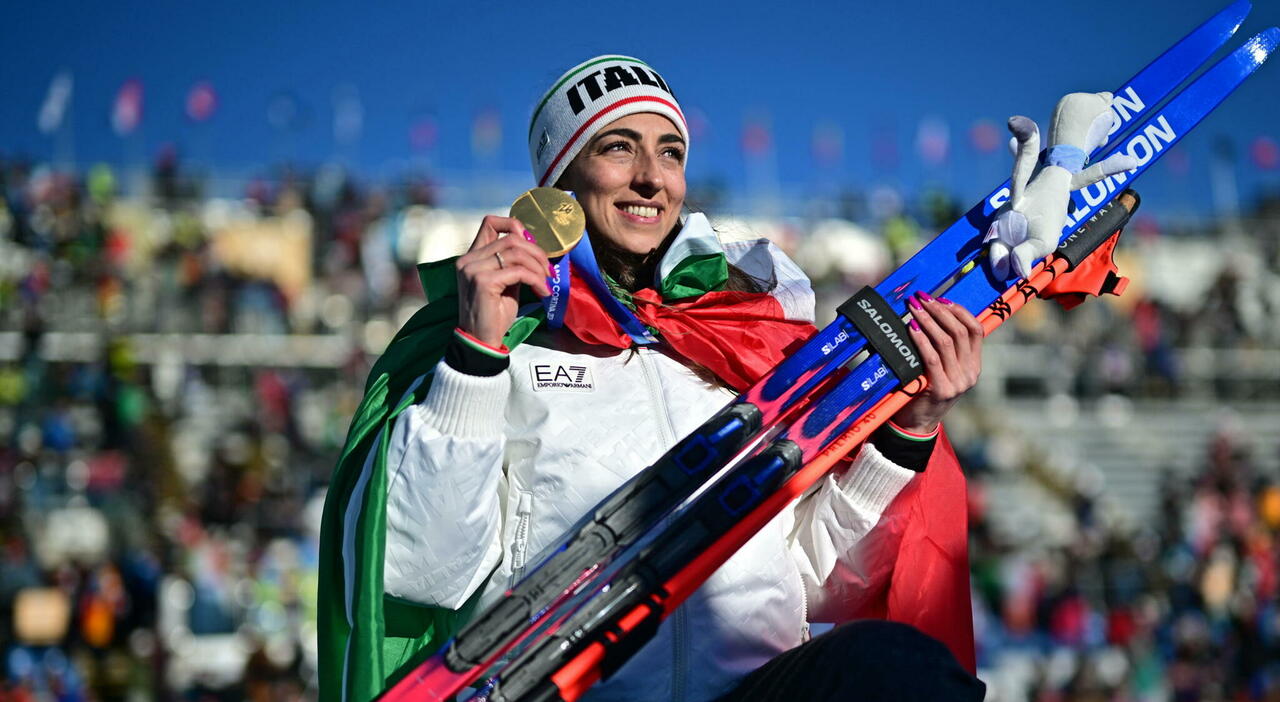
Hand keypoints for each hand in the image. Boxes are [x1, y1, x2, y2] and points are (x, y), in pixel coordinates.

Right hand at [456, 216, 551, 347]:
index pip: (490, 223)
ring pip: (516, 253)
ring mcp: (473, 269)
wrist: (481, 341)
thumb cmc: (494, 315)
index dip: (515, 226)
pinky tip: (542, 292)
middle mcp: (468, 259)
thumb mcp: (506, 283)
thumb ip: (513, 263)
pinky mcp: (483, 281)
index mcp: (471, 257)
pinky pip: (518, 271)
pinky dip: (536, 280)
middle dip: (536, 252)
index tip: (532, 246)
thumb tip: (534, 246)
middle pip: (510, 238)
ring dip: (538, 268)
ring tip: (546, 283)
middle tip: (548, 271)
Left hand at [891, 292, 983, 433]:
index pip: (976, 330)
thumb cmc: (925, 391)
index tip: (940, 299)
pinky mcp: (941, 390)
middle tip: (922, 298)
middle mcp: (970, 374)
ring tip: (914, 308)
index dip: (959, 311)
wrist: (917, 425)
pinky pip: (931, 358)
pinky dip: (921, 340)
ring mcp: (957, 383)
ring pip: (946, 342)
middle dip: (940, 311)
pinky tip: (911, 328)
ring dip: (928, 321)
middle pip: (960, 332)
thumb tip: (932, 312)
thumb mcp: (943, 369)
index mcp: (974, 366)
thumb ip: (945, 349)